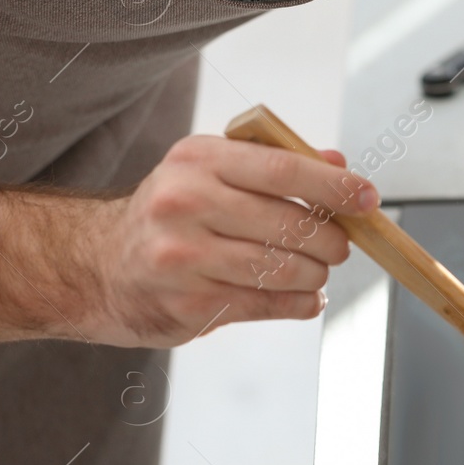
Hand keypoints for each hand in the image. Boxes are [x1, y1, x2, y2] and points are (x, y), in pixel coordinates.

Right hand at [85, 135, 375, 346]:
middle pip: (292, 224)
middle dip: (332, 240)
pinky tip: (303, 296)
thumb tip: (339, 162)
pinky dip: (300, 302)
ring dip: (316, 274)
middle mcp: (186, 204)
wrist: (95, 266)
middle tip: (339, 245)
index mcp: (199, 160)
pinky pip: (269, 304)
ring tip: (314, 270)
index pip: (284, 169)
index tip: (368, 198)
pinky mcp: (189, 304)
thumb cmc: (170, 213)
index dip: (336, 186)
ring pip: (286, 269)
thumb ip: (276, 164)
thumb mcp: (210, 170)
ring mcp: (184, 257)